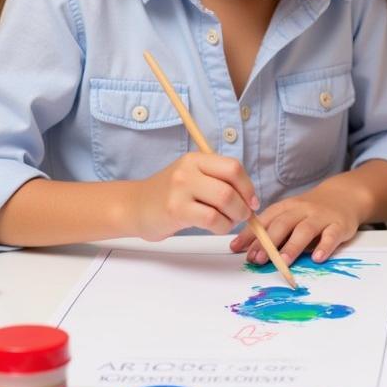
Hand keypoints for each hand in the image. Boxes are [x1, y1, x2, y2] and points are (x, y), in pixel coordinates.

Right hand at [133, 152, 258, 241]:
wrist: (134, 207)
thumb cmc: (169, 195)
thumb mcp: (191, 176)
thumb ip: (217, 179)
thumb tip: (250, 197)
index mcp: (195, 159)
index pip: (233, 167)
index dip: (248, 186)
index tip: (252, 200)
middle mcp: (188, 170)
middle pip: (230, 186)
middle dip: (244, 204)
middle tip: (243, 215)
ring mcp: (180, 189)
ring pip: (224, 201)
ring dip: (234, 216)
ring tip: (228, 221)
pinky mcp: (176, 210)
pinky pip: (212, 219)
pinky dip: (222, 226)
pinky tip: (216, 227)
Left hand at [229, 175, 365, 264]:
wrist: (345, 195)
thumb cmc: (310, 211)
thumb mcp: (290, 214)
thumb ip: (272, 230)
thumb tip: (247, 251)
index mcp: (286, 207)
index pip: (265, 220)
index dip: (251, 234)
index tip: (236, 249)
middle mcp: (302, 210)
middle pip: (283, 224)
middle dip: (269, 242)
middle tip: (258, 260)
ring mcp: (321, 217)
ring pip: (305, 230)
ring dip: (293, 246)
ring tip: (284, 261)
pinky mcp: (339, 225)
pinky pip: (331, 235)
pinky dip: (325, 246)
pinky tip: (318, 257)